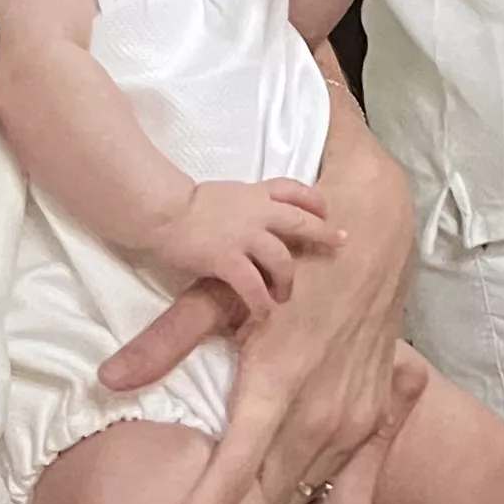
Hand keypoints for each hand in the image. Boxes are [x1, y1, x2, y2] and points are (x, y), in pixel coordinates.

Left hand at [110, 91, 415, 503]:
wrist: (375, 230)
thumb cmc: (292, 257)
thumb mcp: (223, 289)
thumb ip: (167, 340)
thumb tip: (109, 378)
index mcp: (277, 385)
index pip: (228, 481)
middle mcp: (321, 412)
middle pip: (263, 503)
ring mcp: (353, 418)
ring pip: (299, 494)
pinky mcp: (372, 415)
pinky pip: (330, 474)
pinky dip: (297, 485)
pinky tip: (274, 487)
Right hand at [137, 175, 337, 325]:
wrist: (163, 211)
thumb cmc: (182, 203)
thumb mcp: (221, 196)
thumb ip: (239, 207)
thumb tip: (244, 221)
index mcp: (252, 193)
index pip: (291, 189)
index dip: (312, 199)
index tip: (325, 209)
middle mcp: (255, 212)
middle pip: (299, 220)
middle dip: (322, 232)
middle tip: (340, 242)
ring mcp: (244, 236)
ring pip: (281, 258)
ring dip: (287, 280)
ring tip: (285, 297)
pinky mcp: (228, 259)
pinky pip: (253, 285)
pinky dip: (261, 302)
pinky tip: (264, 314)